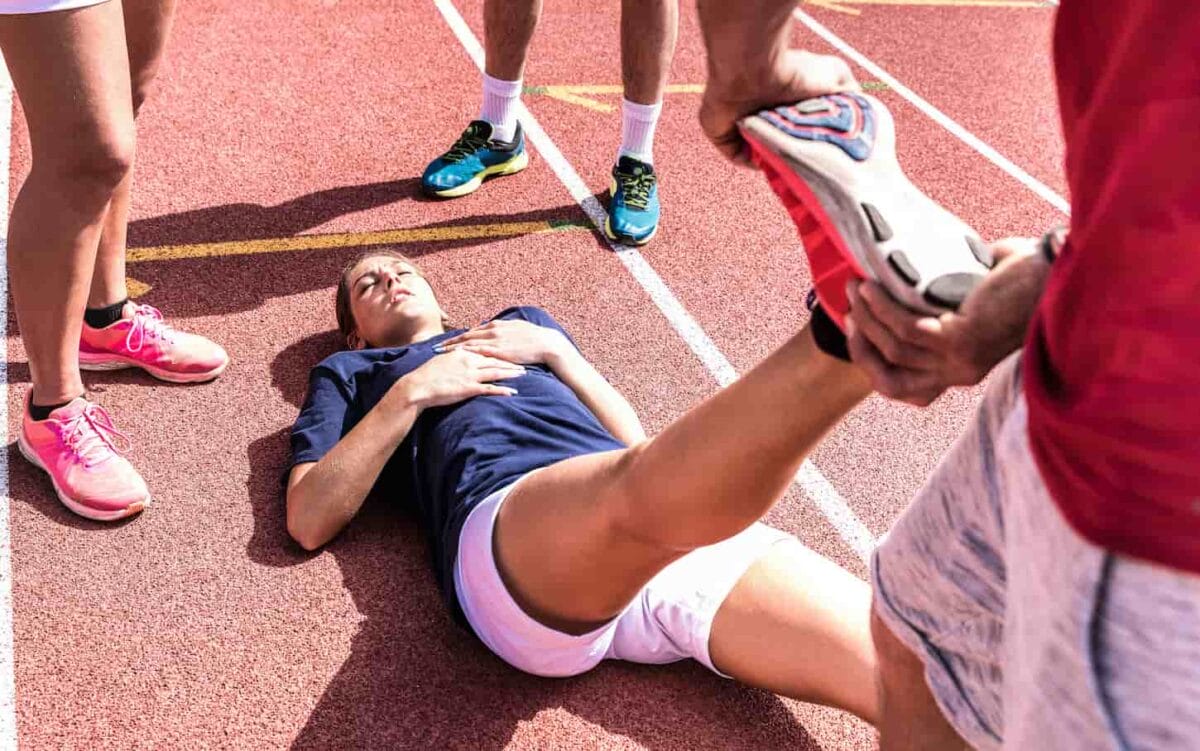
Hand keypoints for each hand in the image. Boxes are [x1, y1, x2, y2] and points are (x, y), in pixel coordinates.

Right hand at [399, 348, 524, 408]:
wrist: (417, 387)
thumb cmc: (427, 374)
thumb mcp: (443, 360)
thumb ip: (456, 356)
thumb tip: (463, 354)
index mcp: (463, 352)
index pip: (486, 350)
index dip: (501, 351)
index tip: (512, 350)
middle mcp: (469, 361)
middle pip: (495, 359)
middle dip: (511, 360)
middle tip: (525, 361)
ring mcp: (469, 374)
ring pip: (496, 372)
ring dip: (511, 373)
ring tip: (524, 374)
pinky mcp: (468, 388)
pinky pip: (489, 389)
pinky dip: (502, 390)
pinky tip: (512, 392)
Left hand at [436, 319, 569, 366]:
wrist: (547, 343)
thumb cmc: (535, 338)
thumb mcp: (517, 329)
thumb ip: (505, 332)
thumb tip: (497, 333)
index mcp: (497, 326)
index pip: (473, 332)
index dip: (459, 337)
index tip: (447, 341)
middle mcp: (493, 331)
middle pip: (466, 337)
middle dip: (450, 342)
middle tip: (435, 347)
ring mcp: (495, 341)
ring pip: (468, 344)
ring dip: (453, 348)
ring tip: (439, 353)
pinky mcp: (499, 351)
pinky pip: (478, 352)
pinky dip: (465, 354)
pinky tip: (456, 357)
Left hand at [700, 49, 859, 164]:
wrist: (755, 69)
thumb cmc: (795, 71)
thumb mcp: (838, 75)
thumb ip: (850, 95)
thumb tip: (860, 114)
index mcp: (785, 100)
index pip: (797, 130)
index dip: (808, 145)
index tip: (822, 159)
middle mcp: (763, 111)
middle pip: (778, 144)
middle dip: (791, 157)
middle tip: (806, 168)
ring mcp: (740, 122)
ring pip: (759, 150)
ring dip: (773, 160)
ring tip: (790, 167)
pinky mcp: (721, 133)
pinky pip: (737, 155)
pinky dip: (753, 161)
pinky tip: (768, 162)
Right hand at [845, 238, 1049, 405]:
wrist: (1056, 271)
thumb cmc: (1022, 280)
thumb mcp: (973, 303)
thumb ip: (944, 306)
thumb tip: (911, 283)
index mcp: (961, 370)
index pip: (903, 388)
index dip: (871, 363)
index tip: (855, 329)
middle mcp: (958, 373)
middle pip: (888, 379)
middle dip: (860, 346)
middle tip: (848, 310)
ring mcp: (959, 360)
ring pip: (893, 350)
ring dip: (866, 318)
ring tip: (856, 287)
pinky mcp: (960, 340)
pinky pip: (906, 328)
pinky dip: (883, 308)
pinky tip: (873, 287)